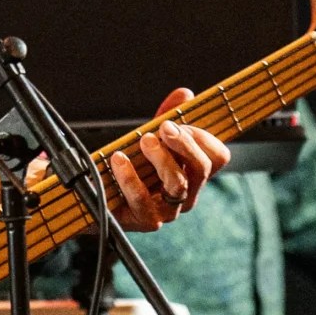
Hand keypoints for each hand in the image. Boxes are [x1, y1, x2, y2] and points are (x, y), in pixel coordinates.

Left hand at [106, 89, 229, 231]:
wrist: (97, 196)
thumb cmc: (129, 167)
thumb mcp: (149, 138)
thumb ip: (167, 116)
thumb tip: (185, 94)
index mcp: (192, 173)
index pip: (218, 157)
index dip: (204, 137)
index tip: (181, 123)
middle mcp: (186, 194)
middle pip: (202, 168)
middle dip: (184, 143)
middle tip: (164, 128)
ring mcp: (167, 210)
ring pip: (178, 184)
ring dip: (162, 158)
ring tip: (144, 141)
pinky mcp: (144, 220)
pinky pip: (143, 201)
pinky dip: (130, 177)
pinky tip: (119, 160)